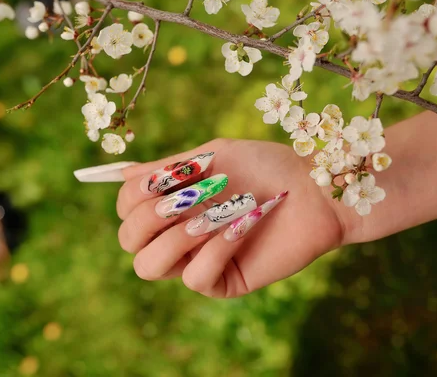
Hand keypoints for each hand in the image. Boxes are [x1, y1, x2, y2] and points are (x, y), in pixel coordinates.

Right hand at [115, 139, 344, 297]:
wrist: (316, 187)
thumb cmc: (267, 167)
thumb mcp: (213, 156)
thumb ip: (167, 168)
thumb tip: (120, 175)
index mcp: (174, 203)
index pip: (126, 210)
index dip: (132, 196)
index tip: (161, 180)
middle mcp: (180, 234)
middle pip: (129, 240)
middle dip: (147, 217)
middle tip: (182, 199)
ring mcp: (200, 259)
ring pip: (150, 266)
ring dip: (175, 236)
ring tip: (209, 216)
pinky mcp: (225, 281)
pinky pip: (194, 278)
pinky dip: (213, 249)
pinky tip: (238, 227)